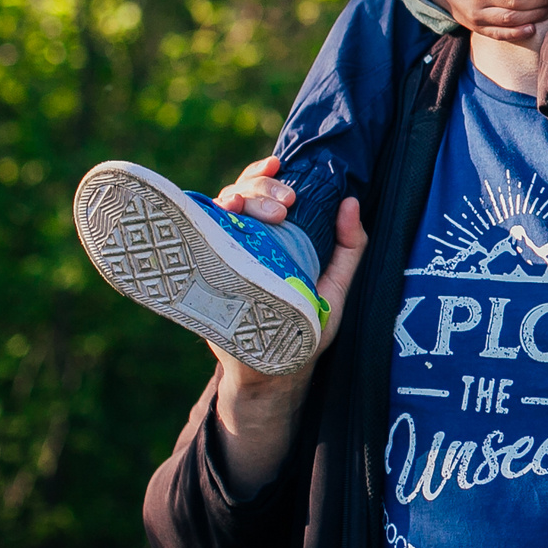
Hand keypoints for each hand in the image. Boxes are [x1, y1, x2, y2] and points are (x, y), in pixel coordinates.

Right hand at [207, 161, 365, 496]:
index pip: (262, 193)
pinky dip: (203, 223)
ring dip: (237, 201)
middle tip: (285, 203)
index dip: (264, 176)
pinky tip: (217, 218)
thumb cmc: (303, 326)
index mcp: (272, 237)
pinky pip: (196, 242)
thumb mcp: (335, 288)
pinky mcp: (204, 275)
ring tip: (266, 214)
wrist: (272, 372)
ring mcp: (220, 257)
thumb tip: (351, 200)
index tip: (282, 174)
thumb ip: (349, 248)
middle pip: (239, 195)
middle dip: (260, 190)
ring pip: (217, 212)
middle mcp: (243, 240)